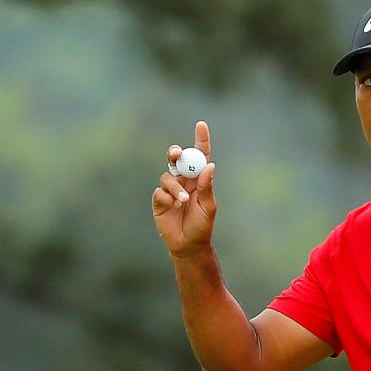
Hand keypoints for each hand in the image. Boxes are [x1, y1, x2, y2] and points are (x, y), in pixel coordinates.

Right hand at [154, 120, 216, 258]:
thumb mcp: (209, 207)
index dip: (200, 139)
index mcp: (198, 179)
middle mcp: (183, 181)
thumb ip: (207, 187)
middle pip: (177, 159)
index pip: (200, 156)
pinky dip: (168, 198)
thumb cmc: (202, 226)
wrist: (188, 245)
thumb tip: (210, 166)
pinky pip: (160, 192)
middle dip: (175, 153)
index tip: (201, 125)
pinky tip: (175, 207)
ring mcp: (170, 190)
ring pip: (167, 176)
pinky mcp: (159, 200)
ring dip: (175, 187)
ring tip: (183, 201)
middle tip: (177, 154)